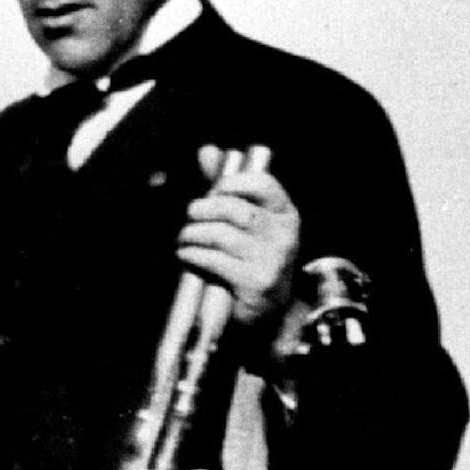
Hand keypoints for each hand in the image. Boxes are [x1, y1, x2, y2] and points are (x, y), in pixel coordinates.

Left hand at [178, 144, 298, 329]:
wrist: (269, 318)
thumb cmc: (252, 262)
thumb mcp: (246, 225)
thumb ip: (226, 187)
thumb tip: (207, 151)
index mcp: (285, 214)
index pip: (263, 183)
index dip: (231, 183)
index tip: (213, 191)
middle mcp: (284, 235)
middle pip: (235, 210)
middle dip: (203, 210)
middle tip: (191, 217)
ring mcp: (272, 260)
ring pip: (221, 235)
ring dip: (193, 234)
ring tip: (184, 239)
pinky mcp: (256, 283)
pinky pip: (215, 260)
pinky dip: (193, 255)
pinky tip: (186, 256)